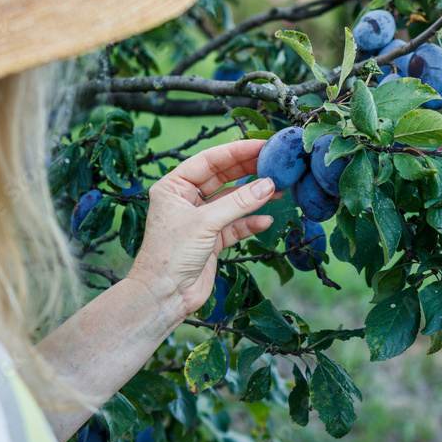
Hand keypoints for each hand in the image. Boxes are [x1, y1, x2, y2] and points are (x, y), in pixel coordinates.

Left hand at [127, 139, 279, 317]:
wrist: (164, 296)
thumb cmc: (170, 255)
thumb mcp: (205, 223)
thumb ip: (238, 203)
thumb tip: (268, 185)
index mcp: (173, 187)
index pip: (208, 161)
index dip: (235, 152)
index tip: (262, 145)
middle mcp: (185, 200)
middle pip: (222, 178)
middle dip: (248, 171)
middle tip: (275, 163)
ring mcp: (200, 220)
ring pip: (232, 202)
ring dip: (253, 197)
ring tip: (278, 189)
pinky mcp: (211, 241)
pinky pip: (235, 226)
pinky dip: (250, 223)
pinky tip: (266, 220)